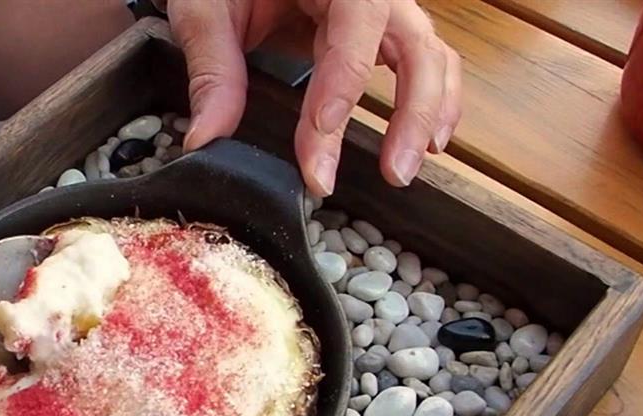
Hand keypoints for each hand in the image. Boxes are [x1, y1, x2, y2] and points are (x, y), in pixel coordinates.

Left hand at [169, 0, 462, 195]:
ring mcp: (383, 7)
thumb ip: (213, 70)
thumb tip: (207, 139)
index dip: (343, 81)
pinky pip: (425, 59)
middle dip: (408, 112)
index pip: (355, 23)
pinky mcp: (381, 30)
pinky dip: (436, 99)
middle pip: (413, 43)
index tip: (321, 134)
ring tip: (403, 168)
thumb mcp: (207, 10)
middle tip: (391, 172)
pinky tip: (428, 141)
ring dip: (427, 114)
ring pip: (429, 54)